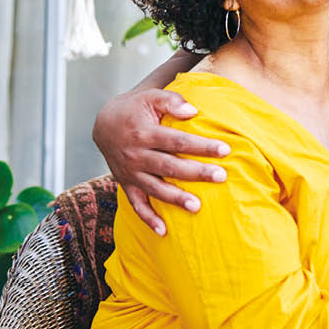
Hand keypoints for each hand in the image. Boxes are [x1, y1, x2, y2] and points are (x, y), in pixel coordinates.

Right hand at [92, 89, 230, 235]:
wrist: (104, 124)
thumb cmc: (136, 108)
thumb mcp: (151, 97)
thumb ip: (172, 101)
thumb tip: (193, 112)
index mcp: (144, 133)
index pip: (177, 141)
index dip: (201, 146)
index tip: (225, 150)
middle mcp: (136, 155)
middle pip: (170, 166)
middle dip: (196, 172)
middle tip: (221, 177)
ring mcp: (130, 173)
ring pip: (155, 189)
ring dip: (175, 199)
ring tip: (197, 207)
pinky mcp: (127, 185)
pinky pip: (136, 205)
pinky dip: (148, 219)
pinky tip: (163, 232)